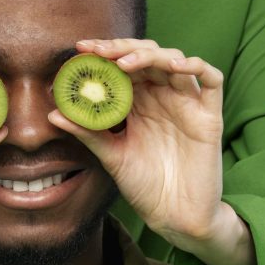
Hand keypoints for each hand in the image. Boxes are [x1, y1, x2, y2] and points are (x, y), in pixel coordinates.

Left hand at [49, 38, 225, 250]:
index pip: (123, 66)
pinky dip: (197, 66)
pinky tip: (175, 66)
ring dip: (150, 56)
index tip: (80, 50)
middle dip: (122, 49)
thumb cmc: (144, 186)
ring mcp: (187, 104)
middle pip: (147, 56)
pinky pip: (211, 80)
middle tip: (98, 51)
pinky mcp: (209, 116)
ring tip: (124, 64)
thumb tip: (52, 114)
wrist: (173, 215)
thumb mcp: (111, 157)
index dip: (104, 54)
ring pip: (174, 61)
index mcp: (139, 103)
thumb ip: (87, 133)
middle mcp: (163, 97)